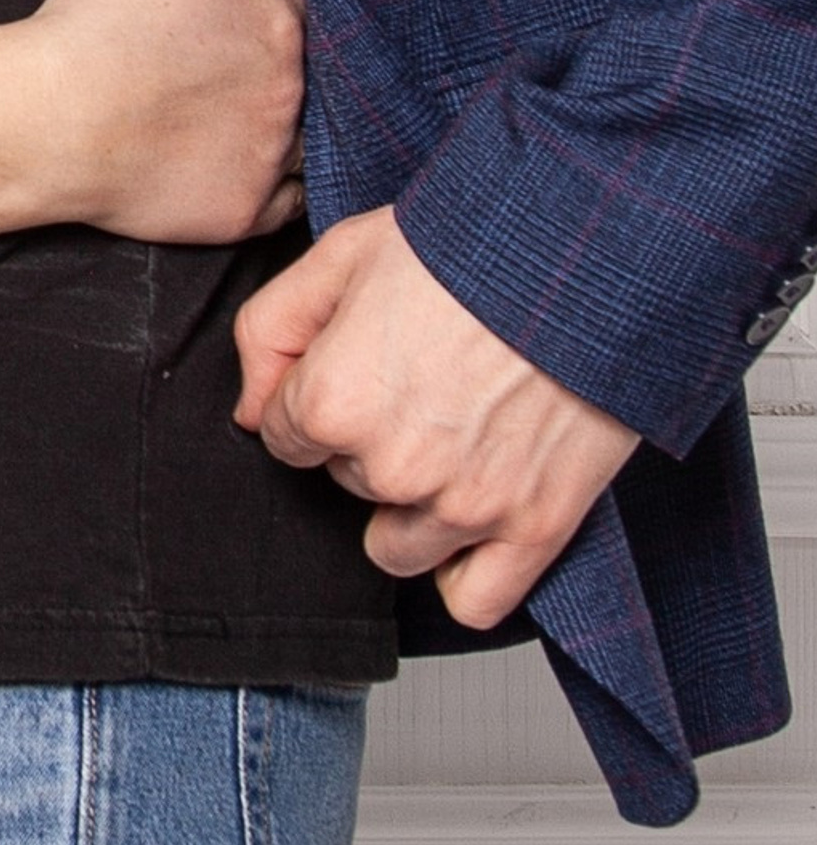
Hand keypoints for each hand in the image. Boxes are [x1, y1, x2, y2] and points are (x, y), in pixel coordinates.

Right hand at [0, 0, 305, 264]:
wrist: (51, 121)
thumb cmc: (94, 21)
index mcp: (277, 20)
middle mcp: (291, 90)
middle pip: (324, 69)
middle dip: (300, 59)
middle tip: (253, 60)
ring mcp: (272, 156)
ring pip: (318, 138)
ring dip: (303, 123)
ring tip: (267, 115)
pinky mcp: (246, 211)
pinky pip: (293, 200)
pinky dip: (285, 184)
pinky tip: (262, 168)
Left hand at [234, 204, 637, 627]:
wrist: (592, 252)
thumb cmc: (473, 244)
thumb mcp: (344, 252)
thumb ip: (273, 331)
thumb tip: (251, 409)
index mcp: (336, 400)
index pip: (282, 436)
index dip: (316, 396)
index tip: (361, 365)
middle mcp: (394, 466)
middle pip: (343, 482)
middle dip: (368, 440)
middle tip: (424, 379)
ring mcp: (466, 506)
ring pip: (394, 546)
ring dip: (410, 505)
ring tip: (454, 437)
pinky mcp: (536, 527)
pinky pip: (472, 600)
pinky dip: (464, 572)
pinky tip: (472, 520)